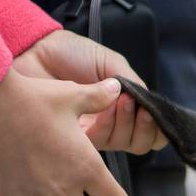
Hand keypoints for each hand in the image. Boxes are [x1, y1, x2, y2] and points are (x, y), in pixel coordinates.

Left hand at [14, 29, 166, 153]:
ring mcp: (91, 132)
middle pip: (139, 143)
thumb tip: (152, 108)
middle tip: (139, 106)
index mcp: (121, 107)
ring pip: (122, 143)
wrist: (37, 51)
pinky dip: (107, 125)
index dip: (157, 127)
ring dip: (126, 122)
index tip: (154, 111)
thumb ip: (135, 86)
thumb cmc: (72, 54)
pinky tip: (104, 107)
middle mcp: (108, 123)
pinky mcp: (71, 138)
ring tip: (121, 100)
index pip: (149, 131)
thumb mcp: (113, 65)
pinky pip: (99, 142)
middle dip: (145, 126)